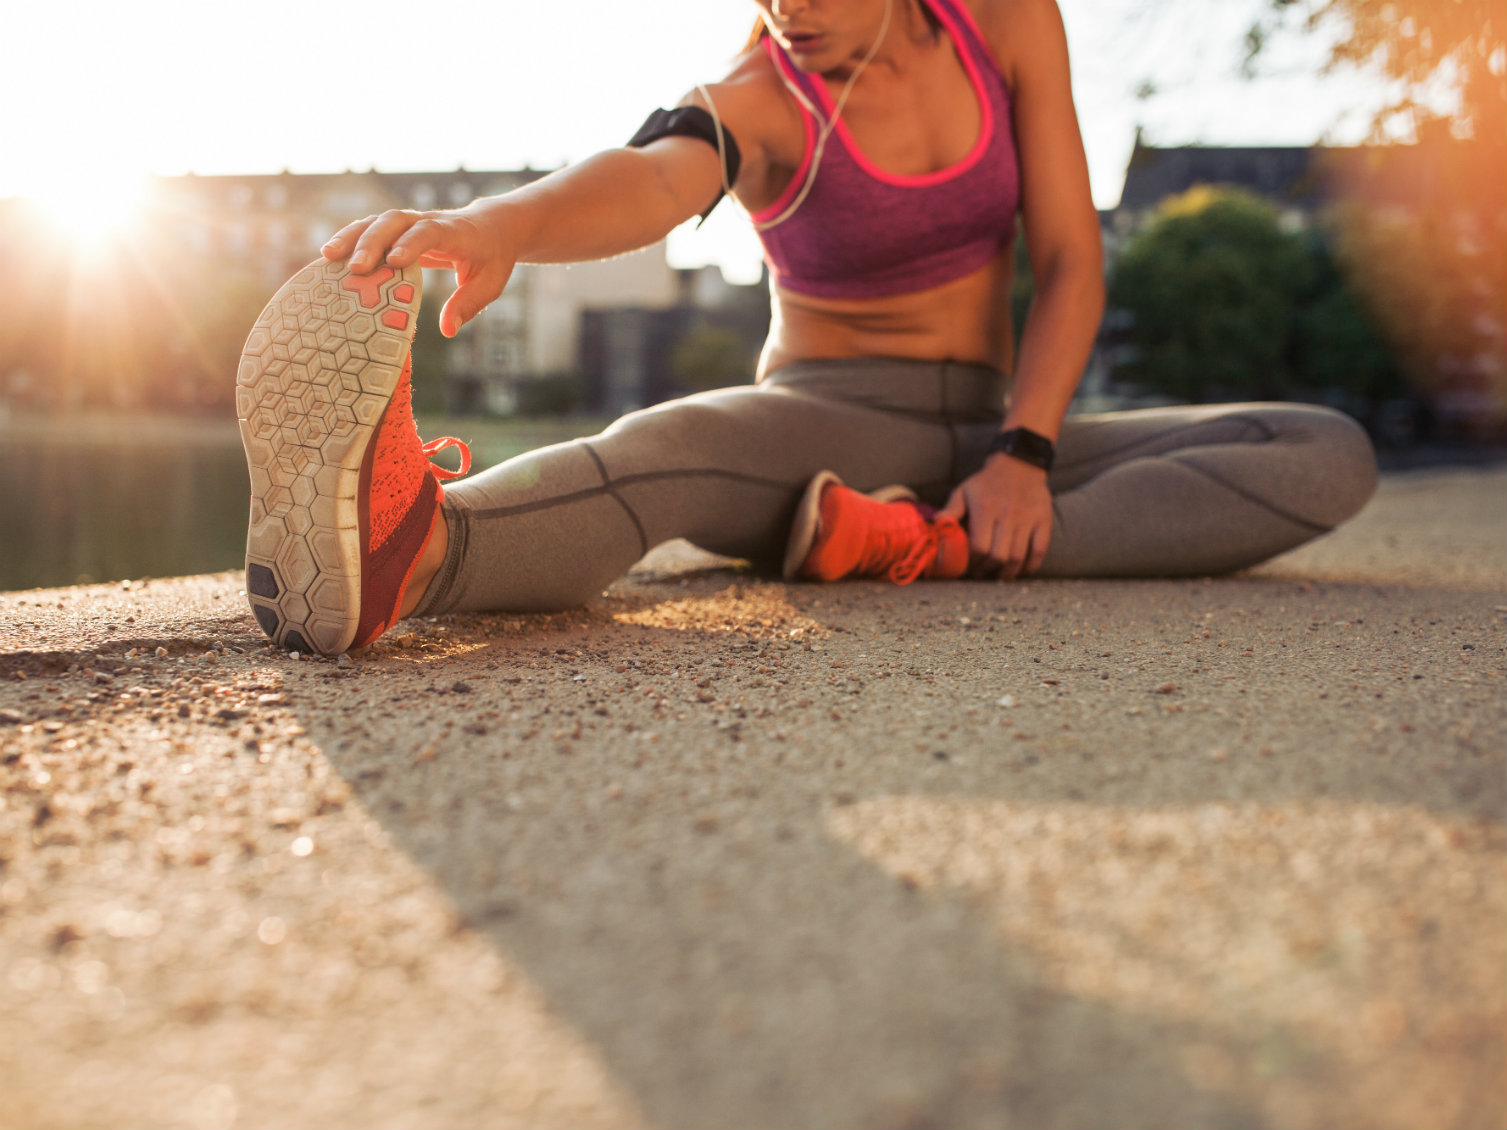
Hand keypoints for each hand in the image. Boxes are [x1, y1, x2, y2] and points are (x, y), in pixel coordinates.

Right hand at [321, 206, 515, 337]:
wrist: (492, 226)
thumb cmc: (492, 258)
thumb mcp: (490, 283)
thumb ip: (469, 304)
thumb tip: (448, 330)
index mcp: (454, 232)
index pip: (429, 232)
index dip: (411, 244)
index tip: (394, 262)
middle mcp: (427, 220)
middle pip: (395, 221)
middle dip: (372, 241)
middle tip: (355, 268)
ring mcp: (410, 221)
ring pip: (377, 220)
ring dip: (352, 236)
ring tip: (328, 256)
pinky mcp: (398, 229)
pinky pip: (371, 228)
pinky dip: (350, 238)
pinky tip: (330, 257)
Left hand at [939, 453, 1052, 578]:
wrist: (1019, 464)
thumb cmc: (986, 482)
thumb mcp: (964, 491)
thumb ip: (950, 509)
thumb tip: (936, 525)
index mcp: (985, 508)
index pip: (979, 547)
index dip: (973, 562)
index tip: (969, 565)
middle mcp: (1007, 514)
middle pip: (998, 556)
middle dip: (988, 569)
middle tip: (982, 572)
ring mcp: (1028, 518)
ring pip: (1018, 557)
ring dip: (1008, 572)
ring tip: (999, 574)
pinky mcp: (1043, 520)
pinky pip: (1039, 550)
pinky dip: (1031, 565)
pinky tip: (1021, 569)